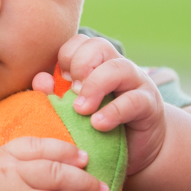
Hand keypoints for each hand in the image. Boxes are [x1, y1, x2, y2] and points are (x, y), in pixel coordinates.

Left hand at [33, 34, 165, 173]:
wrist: (138, 148)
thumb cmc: (101, 125)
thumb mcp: (76, 110)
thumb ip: (56, 95)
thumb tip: (40, 80)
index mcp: (99, 63)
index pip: (81, 42)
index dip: (67, 56)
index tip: (61, 81)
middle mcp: (118, 67)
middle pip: (99, 45)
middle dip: (80, 66)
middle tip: (72, 93)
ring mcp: (137, 83)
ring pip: (118, 67)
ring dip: (94, 87)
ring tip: (80, 109)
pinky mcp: (149, 105)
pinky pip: (133, 100)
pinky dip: (112, 112)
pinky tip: (97, 124)